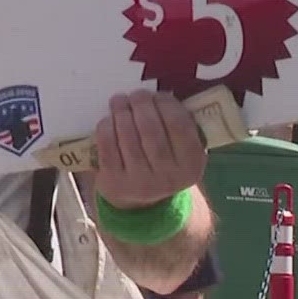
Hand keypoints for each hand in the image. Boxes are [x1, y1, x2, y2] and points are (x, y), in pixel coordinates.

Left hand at [91, 90, 206, 209]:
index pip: (179, 126)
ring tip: (119, 100)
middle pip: (151, 130)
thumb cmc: (163, 165)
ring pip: (127, 137)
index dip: (167, 105)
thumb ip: (180, 128)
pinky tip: (109, 119)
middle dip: (141, 105)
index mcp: (190, 165)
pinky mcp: (114, 181)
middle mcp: (168, 176)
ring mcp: (139, 181)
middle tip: (136, 94)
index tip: (158, 95)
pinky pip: (108, 147)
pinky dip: (106, 128)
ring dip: (121, 112)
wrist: (142, 204)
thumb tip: (161, 95)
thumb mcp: (182, 153)